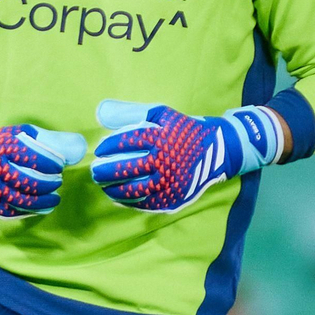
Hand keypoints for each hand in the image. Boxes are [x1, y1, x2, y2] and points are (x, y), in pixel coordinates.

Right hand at [0, 106, 86, 218]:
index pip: (33, 158)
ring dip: (42, 202)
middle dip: (48, 184)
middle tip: (58, 181)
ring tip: (54, 198)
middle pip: (27, 182)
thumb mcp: (23, 133)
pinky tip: (40, 207)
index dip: (52, 164)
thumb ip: (51, 140)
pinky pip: (9, 212)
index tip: (60, 165)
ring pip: (19, 200)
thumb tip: (79, 148)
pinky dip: (28, 212)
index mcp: (1, 147)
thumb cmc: (3, 143)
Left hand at [90, 100, 283, 212]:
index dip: (109, 146)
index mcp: (161, 138)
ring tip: (103, 185)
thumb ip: (131, 112)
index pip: (127, 142)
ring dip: (114, 188)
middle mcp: (164, 161)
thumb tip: (100, 112)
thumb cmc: (185, 130)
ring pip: (134, 189)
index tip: (99, 149)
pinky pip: (146, 203)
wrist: (219, 150)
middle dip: (106, 171)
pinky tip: (117, 197)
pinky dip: (129, 202)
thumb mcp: (162, 114)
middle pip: (127, 168)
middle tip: (95, 171)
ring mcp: (169, 182)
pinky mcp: (174, 197)